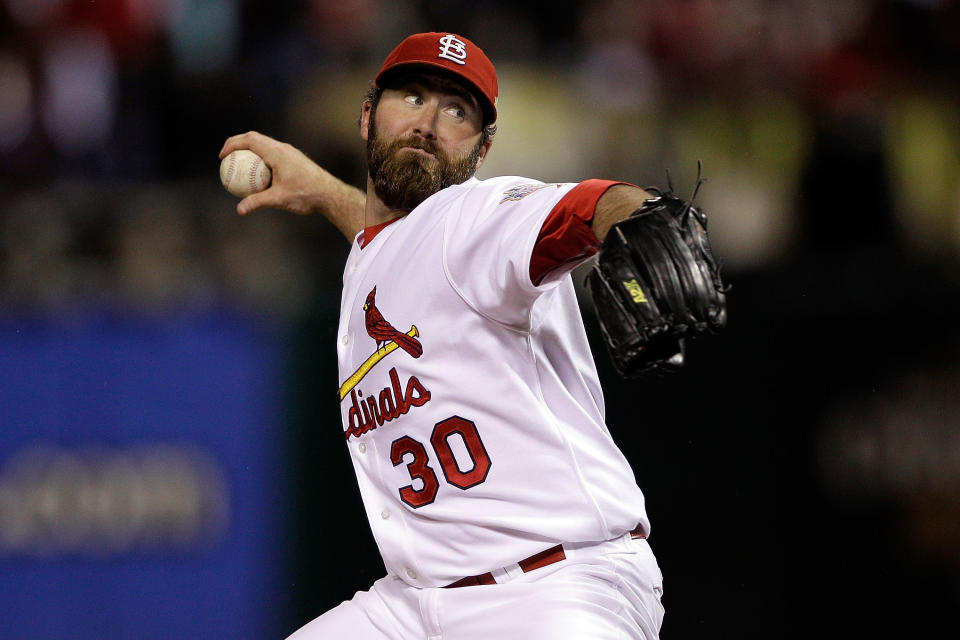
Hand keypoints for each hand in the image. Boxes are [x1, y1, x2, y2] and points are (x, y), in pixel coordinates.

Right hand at [219, 131, 365, 239]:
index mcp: (277, 152)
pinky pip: (272, 153)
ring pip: (265, 144)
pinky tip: (258, 175)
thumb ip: (258, 202)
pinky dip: (261, 158)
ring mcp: (290, 152)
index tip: (222, 156)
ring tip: (239, 164)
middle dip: (238, 143)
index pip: (249, 140)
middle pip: (255, 138)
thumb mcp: (279, 199)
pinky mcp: (294, 159)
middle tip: (226, 157)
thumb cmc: (306, 195)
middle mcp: (283, 148)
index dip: (232, 144)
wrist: (330, 194)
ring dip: (250, 150)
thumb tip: (240, 209)